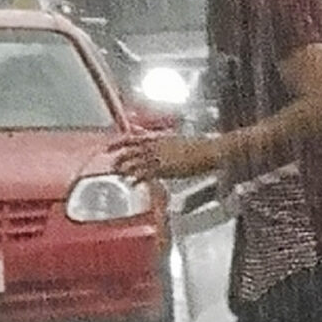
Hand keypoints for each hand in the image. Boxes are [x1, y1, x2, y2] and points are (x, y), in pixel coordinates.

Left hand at [110, 131, 224, 182]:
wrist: (210, 150)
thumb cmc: (200, 146)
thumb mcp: (181, 141)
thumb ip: (168, 144)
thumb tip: (164, 146)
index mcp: (160, 138)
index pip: (134, 139)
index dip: (120, 143)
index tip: (111, 146)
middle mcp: (157, 146)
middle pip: (130, 150)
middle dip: (119, 157)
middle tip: (111, 163)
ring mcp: (160, 157)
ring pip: (135, 162)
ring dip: (125, 168)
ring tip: (119, 174)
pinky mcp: (165, 169)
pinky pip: (145, 174)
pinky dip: (137, 179)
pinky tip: (133, 183)